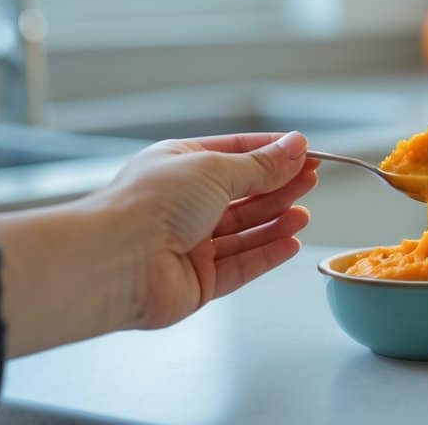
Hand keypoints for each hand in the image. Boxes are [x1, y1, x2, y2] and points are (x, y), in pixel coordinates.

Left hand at [102, 131, 318, 329]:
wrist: (115, 261)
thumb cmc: (151, 204)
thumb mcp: (216, 169)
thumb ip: (261, 165)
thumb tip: (295, 146)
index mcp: (180, 165)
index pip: (235, 154)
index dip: (272, 153)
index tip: (306, 153)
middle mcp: (183, 204)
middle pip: (242, 194)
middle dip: (278, 186)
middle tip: (312, 179)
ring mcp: (189, 244)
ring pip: (243, 231)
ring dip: (275, 220)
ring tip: (304, 213)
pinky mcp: (196, 281)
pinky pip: (239, 265)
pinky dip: (266, 253)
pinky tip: (291, 243)